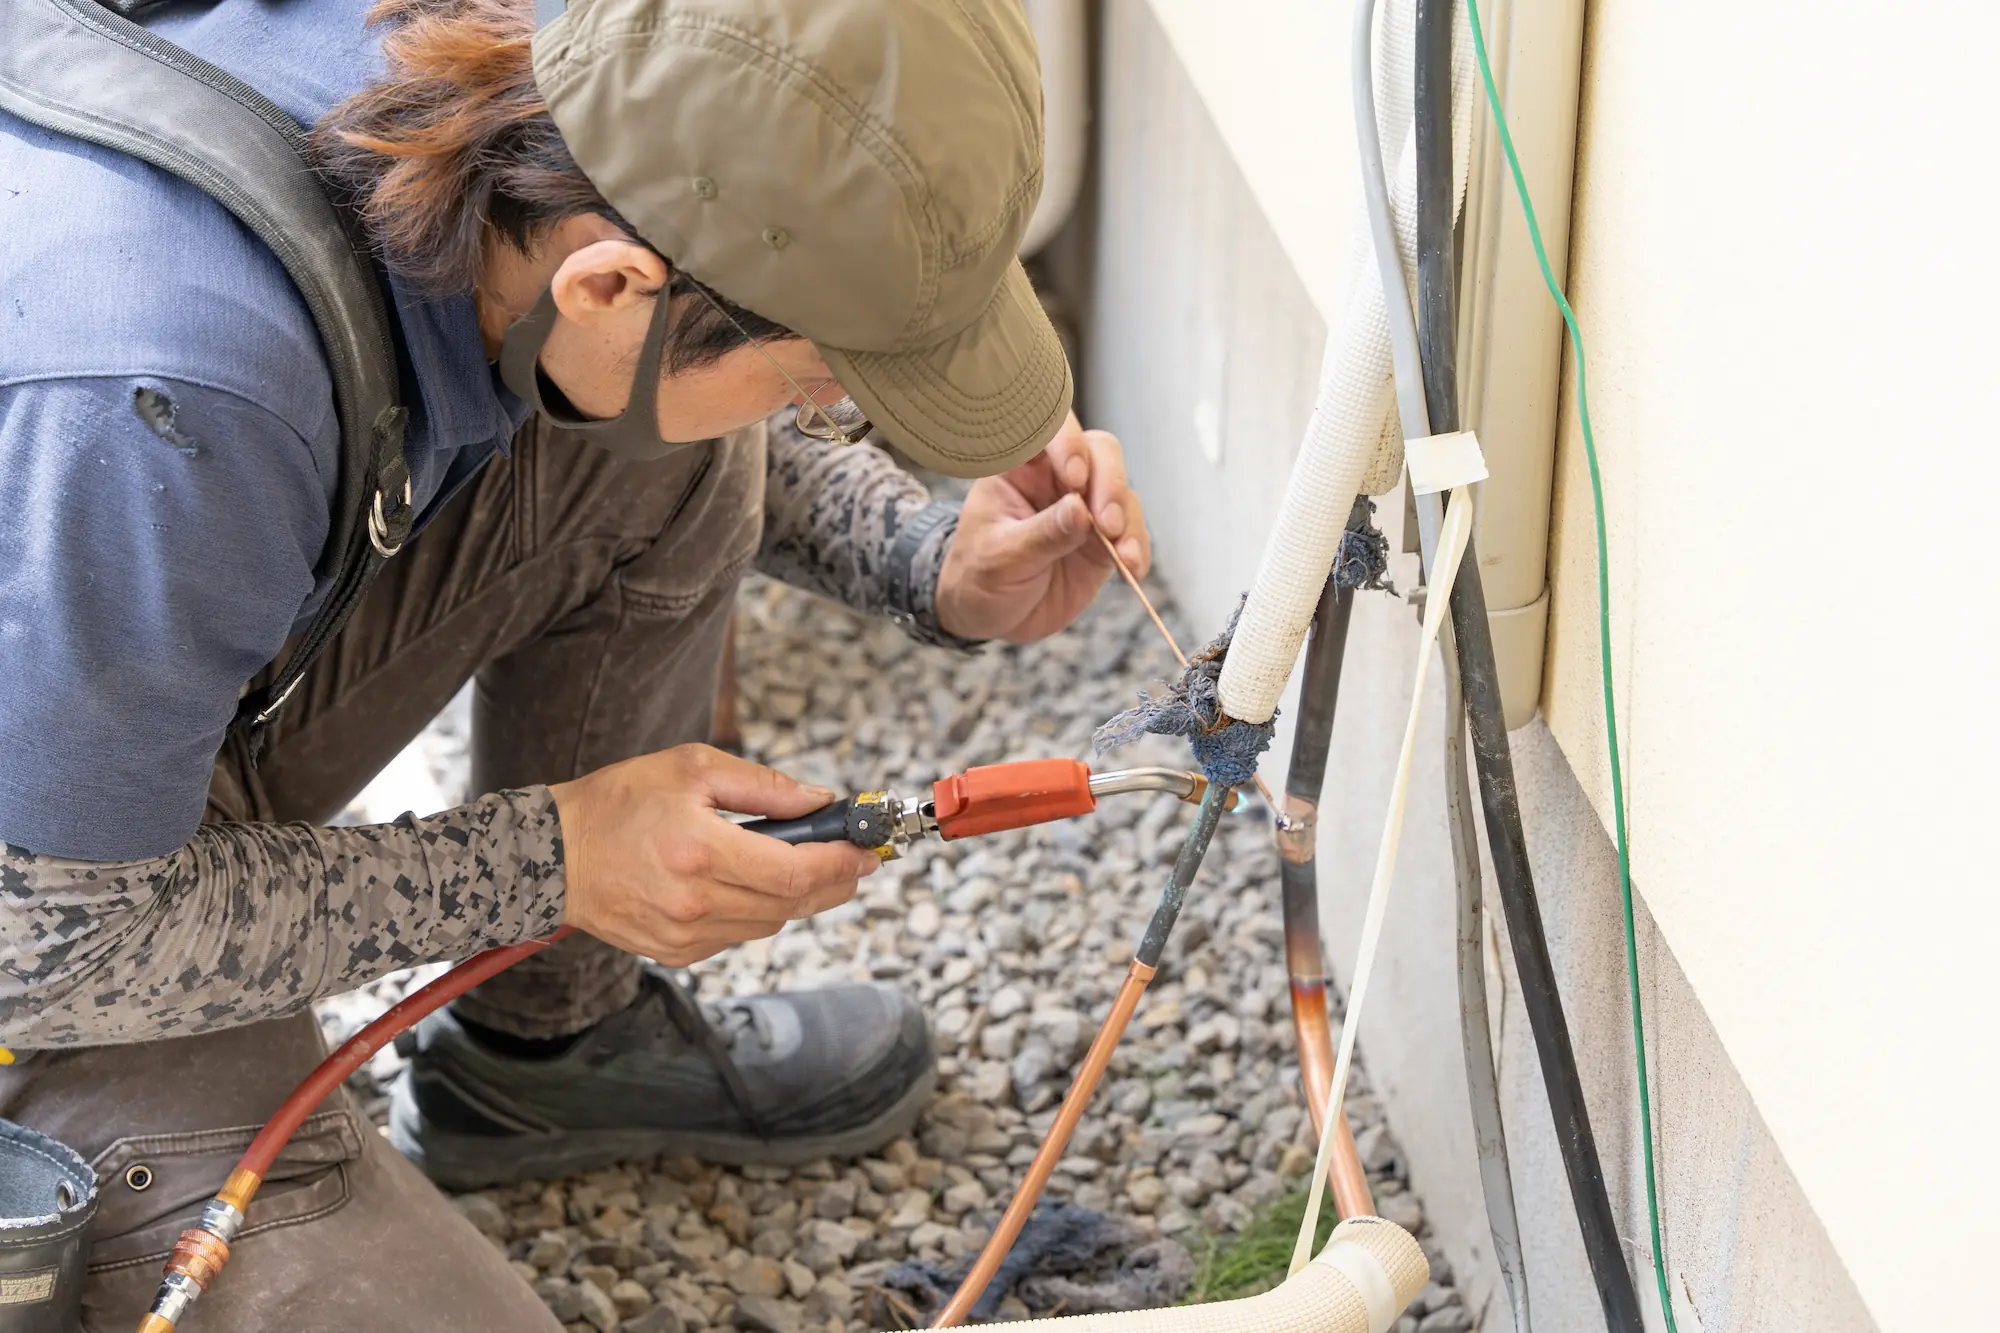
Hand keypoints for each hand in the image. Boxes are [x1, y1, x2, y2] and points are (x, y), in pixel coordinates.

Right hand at [550, 745, 877, 964]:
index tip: (866, 850)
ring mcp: (683, 935)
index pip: (794, 872)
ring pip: (770, 924)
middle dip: (834, 882)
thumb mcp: (690, 768)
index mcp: (700, 852)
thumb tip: (819, 800)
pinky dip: (758, 913)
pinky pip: (738, 936)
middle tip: (855, 861)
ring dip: (798, 898)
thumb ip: (762, 786)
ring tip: (807, 866)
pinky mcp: (674, 953)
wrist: (551, 856)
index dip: (840, 863)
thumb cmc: (618, 802)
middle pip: (791, 904)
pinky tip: (752, 885)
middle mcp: (694, 902)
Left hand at [934, 413, 1151, 642]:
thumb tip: (1081, 511)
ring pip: (1121, 492)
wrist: (987, 616)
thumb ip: (1042, 534)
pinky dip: (1137, 548)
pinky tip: (1132, 568)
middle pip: (1099, 453)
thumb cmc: (979, 576)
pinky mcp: (1103, 539)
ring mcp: (1084, 507)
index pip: (1048, 430)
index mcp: (1019, 468)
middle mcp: (1056, 479)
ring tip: (1122, 555)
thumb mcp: (1002, 558)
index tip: (1074, 478)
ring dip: (1128, 520)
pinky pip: (1132, 532)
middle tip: (1107, 523)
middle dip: (1110, 484)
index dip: (1068, 442)